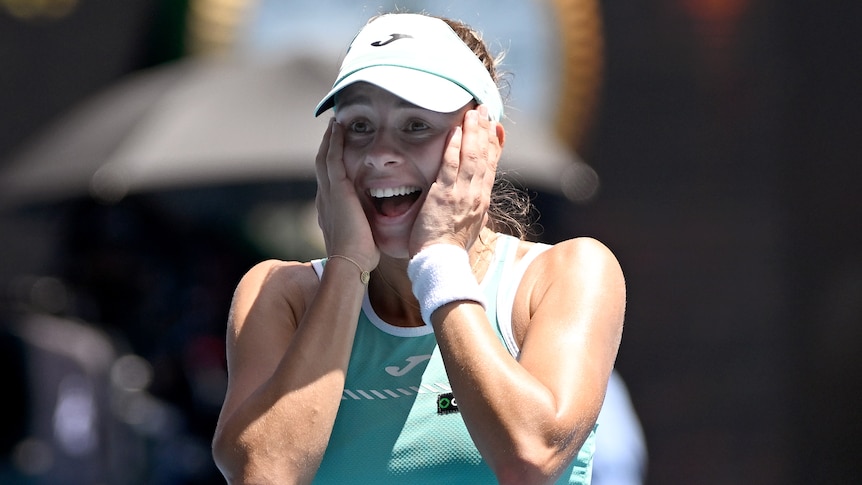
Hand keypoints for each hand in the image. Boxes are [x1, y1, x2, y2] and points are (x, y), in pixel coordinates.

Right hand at [315, 119, 379, 269]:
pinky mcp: (336, 189)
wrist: (350, 263)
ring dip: (329, 139)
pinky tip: (338, 127)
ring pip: (324, 158)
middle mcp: (324, 198)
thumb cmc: (360, 256)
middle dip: (327, 147)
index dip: (333, 165)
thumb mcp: (361, 237)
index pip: (329, 181)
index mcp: (329, 210)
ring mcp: (327, 193)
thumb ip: (365, 226)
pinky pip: (331, 158)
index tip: (339, 154)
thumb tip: (375, 225)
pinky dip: (333, 141)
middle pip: (322, 165)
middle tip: (333, 130)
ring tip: (335, 123)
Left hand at [409, 105, 500, 255]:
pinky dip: (453, 147)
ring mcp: (461, 193)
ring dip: (472, 132)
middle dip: (485, 130)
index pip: (492, 166)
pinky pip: (450, 165)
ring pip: (471, 156)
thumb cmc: (451, 249)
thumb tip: (480, 205)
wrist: (443, 263)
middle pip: (485, 156)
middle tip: (484, 110)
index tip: (496, 127)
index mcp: (483, 201)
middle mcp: (477, 194)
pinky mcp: (443, 194)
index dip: (495, 144)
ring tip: (473, 113)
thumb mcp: (471, 228)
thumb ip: (475, 211)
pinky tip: (454, 131)